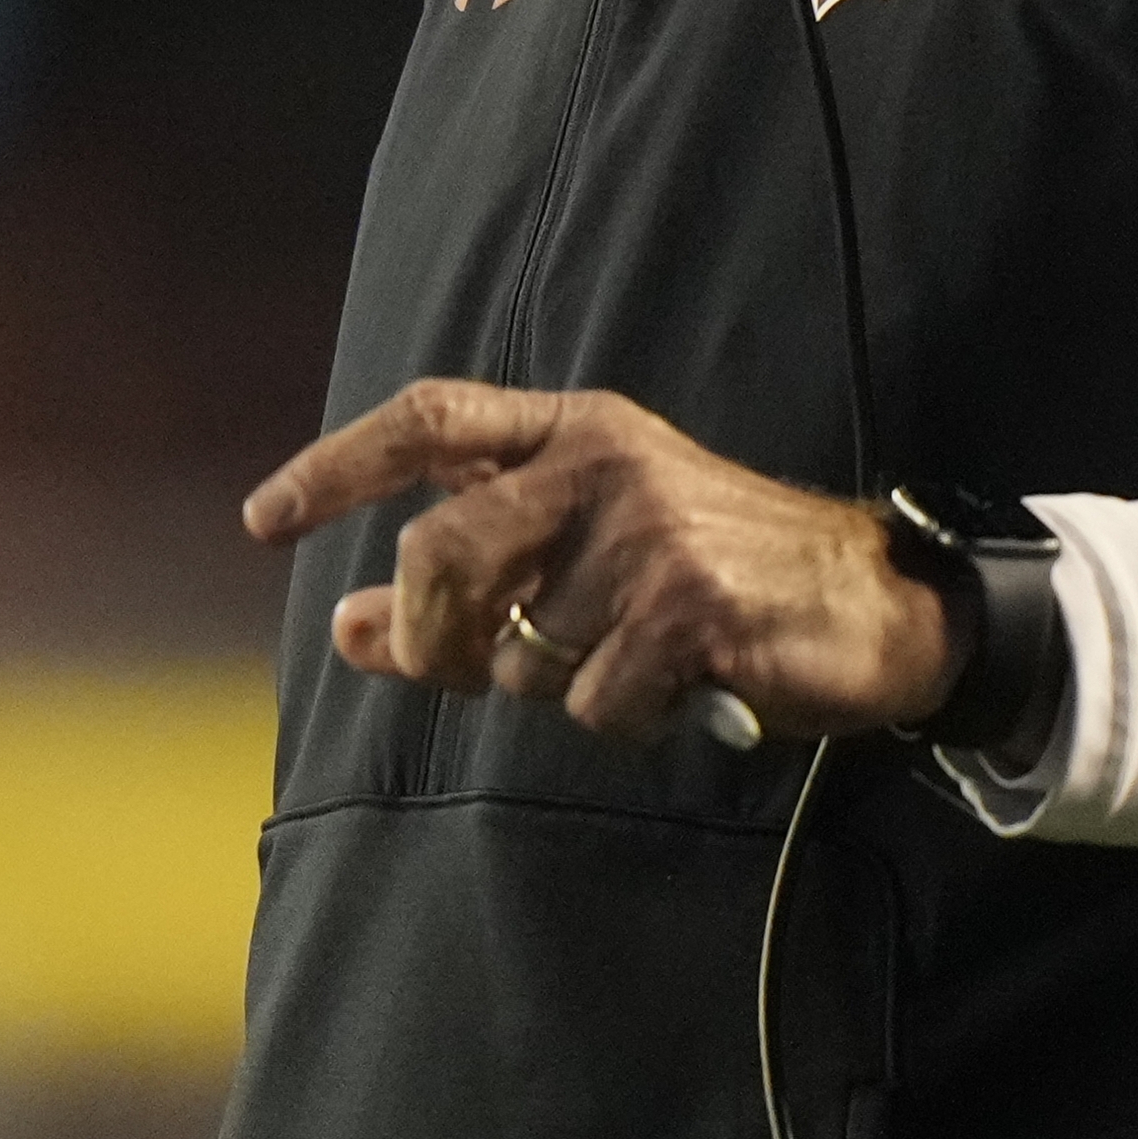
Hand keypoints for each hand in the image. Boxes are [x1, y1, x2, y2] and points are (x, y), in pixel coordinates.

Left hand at [241, 378, 952, 742]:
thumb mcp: (587, 555)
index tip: (265, 518)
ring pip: (521, 651)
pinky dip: (623, 718)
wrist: (872, 600)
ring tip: (629, 661)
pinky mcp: (691, 605)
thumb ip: (473, 580)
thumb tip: (351, 628)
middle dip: (431, 636)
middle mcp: (604, 461)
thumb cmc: (714, 577)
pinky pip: (593, 701)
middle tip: (459, 670)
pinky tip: (677, 688)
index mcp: (574, 429)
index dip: (337, 465)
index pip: (430, 420)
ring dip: (558, 686)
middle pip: (442, 553)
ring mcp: (649, 530)